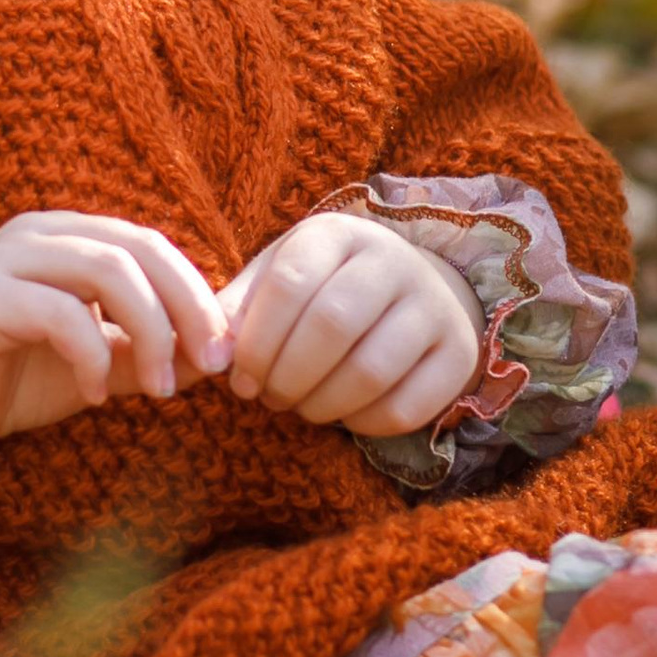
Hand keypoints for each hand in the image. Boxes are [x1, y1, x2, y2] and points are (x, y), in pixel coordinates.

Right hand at [0, 215, 232, 483]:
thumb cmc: (13, 378)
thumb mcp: (100, 363)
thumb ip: (150, 350)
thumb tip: (223, 354)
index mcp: (68, 237)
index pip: (151, 244)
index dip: (197, 294)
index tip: (225, 353)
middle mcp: (39, 234)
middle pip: (137, 249)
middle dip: (186, 309)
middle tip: (210, 366)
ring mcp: (7, 260)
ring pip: (106, 271)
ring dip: (149, 332)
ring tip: (160, 388)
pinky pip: (60, 314)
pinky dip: (92, 356)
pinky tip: (93, 394)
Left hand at [223, 213, 482, 438]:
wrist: (410, 290)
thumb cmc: (323, 287)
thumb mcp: (275, 280)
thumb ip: (234, 312)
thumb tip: (197, 357)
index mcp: (337, 233)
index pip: (289, 284)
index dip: (255, 342)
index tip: (238, 378)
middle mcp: (393, 259)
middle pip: (332, 326)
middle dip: (287, 376)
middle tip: (268, 398)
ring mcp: (434, 305)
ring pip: (371, 370)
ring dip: (321, 404)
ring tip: (299, 407)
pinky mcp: (459, 354)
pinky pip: (407, 406)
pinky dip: (362, 424)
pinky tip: (342, 414)